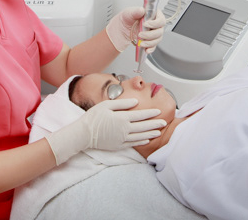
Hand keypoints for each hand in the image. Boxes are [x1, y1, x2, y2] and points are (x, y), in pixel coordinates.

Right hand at [45, 98, 164, 164]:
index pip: (140, 115)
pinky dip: (141, 142)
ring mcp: (121, 139)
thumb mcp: (106, 105)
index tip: (159, 112)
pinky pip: (133, 144)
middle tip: (164, 122)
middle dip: (155, 124)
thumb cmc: (93, 117)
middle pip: (143, 126)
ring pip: (140, 136)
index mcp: (122, 118)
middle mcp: (124, 129)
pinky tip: (146, 140)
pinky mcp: (118, 145)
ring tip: (158, 132)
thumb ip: (122, 103)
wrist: (83, 134)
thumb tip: (135, 102)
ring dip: (150, 133)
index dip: (151, 113)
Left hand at [106, 6, 166, 52]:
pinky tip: (146, 50)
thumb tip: (142, 10)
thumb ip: (136, 11)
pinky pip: (154, 46)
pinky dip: (150, 49)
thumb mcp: (129, 13)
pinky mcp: (151, 41)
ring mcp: (154, 33)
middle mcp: (155, 24)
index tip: (146, 24)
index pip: (161, 19)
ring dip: (150, 42)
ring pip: (158, 39)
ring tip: (141, 43)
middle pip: (160, 31)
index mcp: (153, 15)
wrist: (122, 28)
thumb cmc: (127, 18)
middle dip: (150, 34)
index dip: (155, 23)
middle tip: (140, 34)